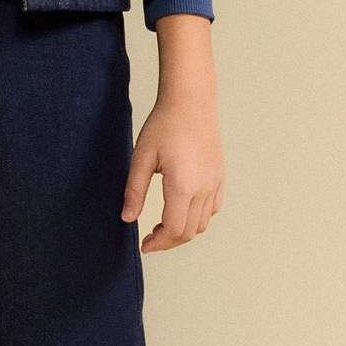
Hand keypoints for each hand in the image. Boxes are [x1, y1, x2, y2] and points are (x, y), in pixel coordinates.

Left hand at [120, 90, 224, 251]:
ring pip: (203, 223)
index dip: (158, 243)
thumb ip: (134, 191)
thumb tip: (127, 218)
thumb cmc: (164, 124)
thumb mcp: (142, 158)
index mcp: (183, 186)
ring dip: (184, 231)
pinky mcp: (219, 175)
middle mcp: (204, 187)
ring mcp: (215, 182)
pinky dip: (199, 218)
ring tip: (163, 226)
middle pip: (190, 231)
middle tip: (149, 239)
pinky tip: (183, 210)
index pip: (174, 229)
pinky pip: (213, 207)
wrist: (191, 100)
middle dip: (169, 241)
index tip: (144, 245)